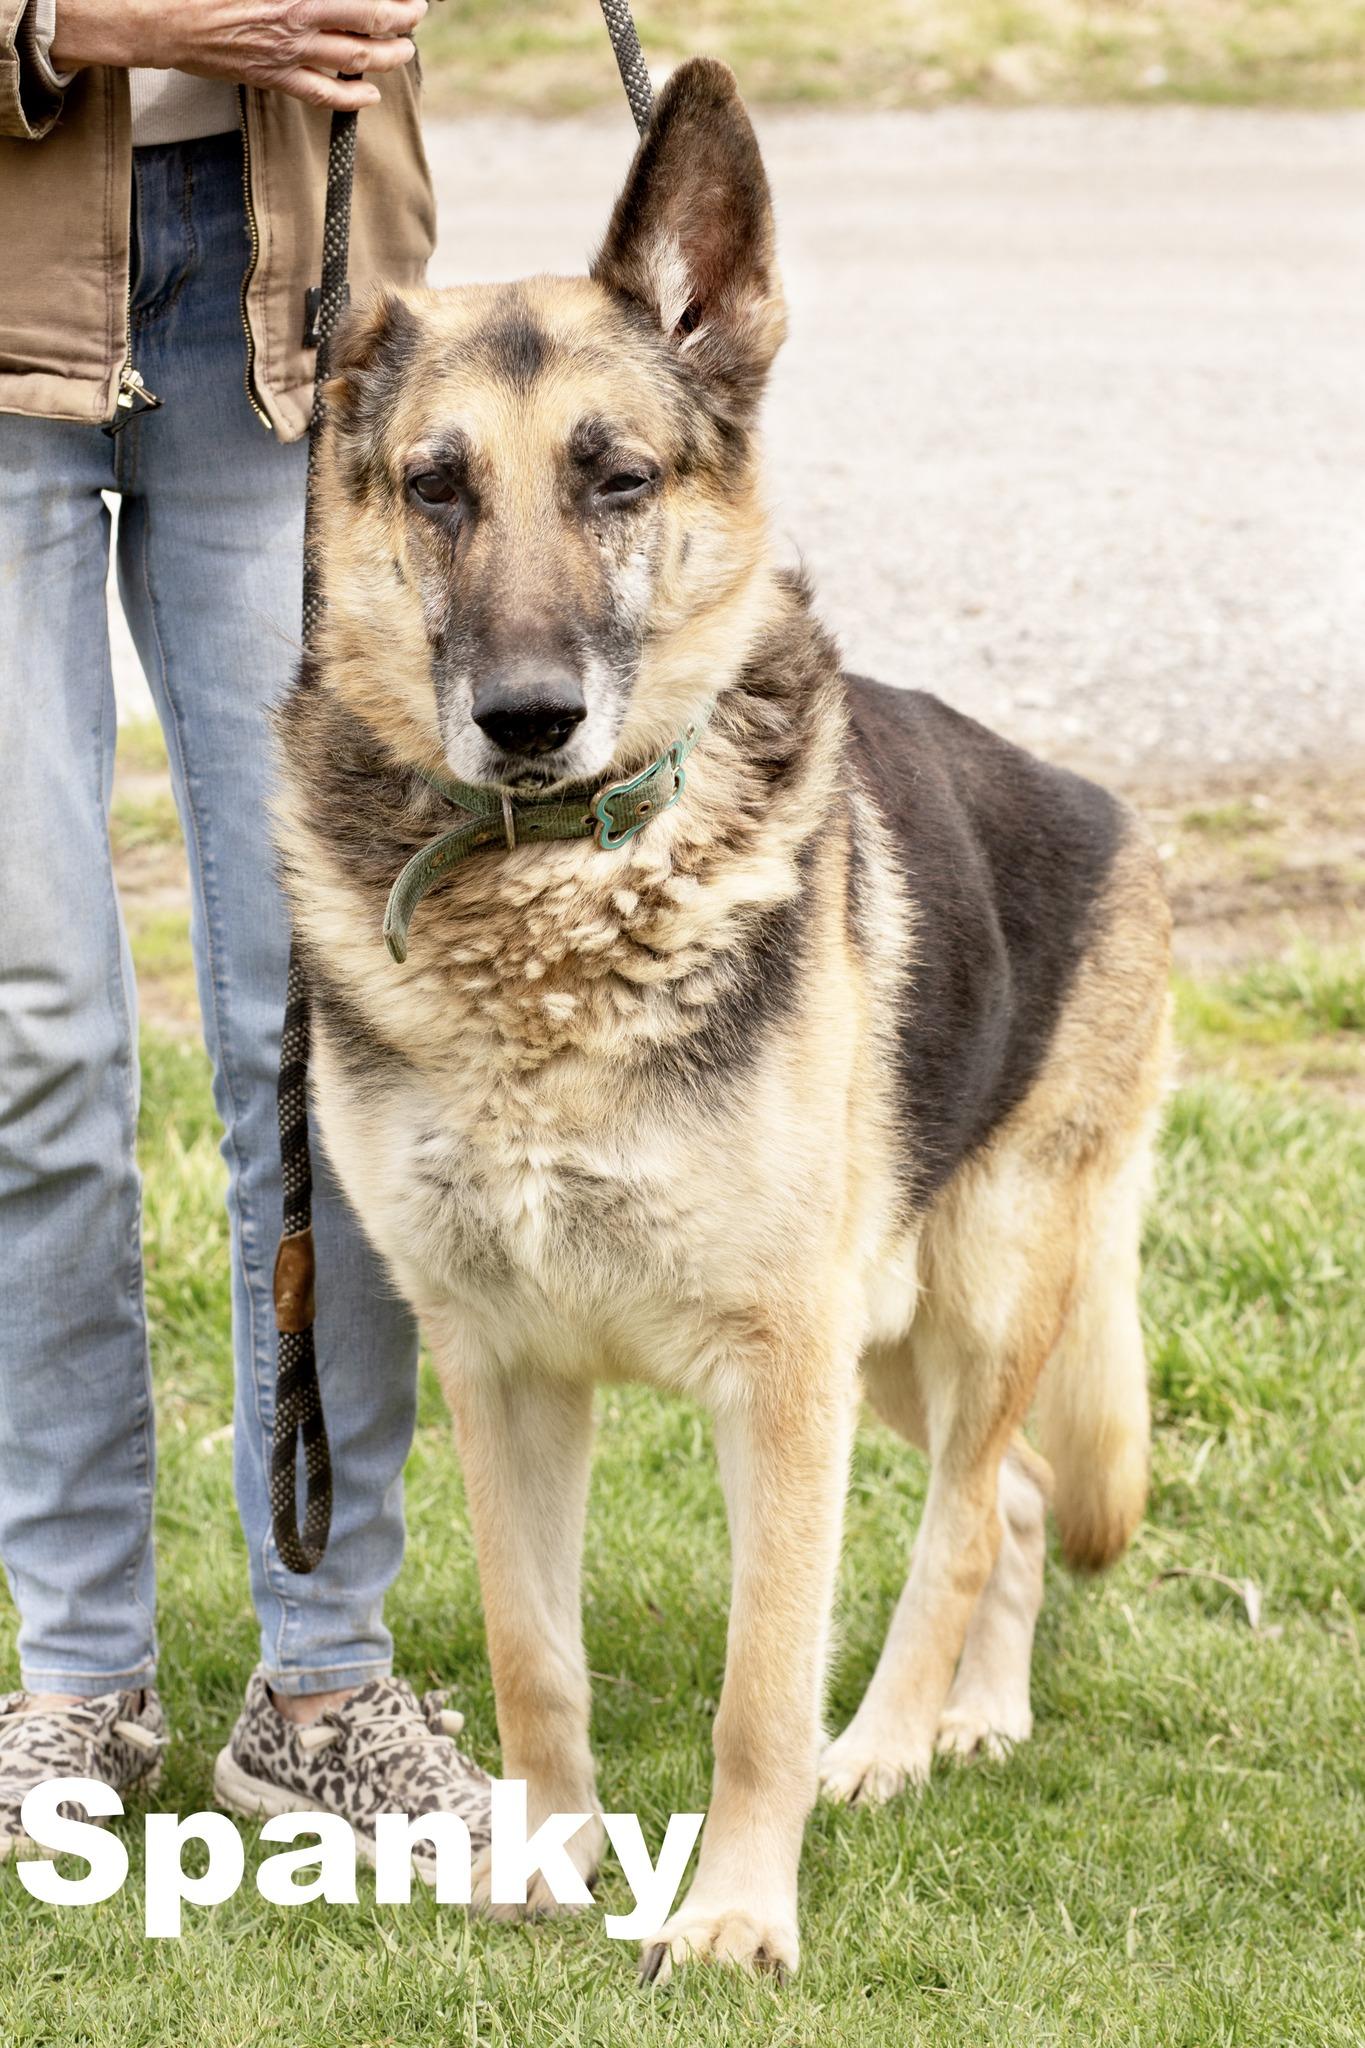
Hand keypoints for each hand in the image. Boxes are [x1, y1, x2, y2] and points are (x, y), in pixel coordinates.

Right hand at [50, 0, 428, 111]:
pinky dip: (352, 97)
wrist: (169, 21)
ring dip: (386, 58)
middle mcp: (298, 22)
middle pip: (367, 26)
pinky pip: (323, 95)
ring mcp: (289, 54)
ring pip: (355, 62)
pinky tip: (369, 95)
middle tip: (415, 17)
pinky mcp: (275, 78)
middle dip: (399, 23)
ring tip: (403, 52)